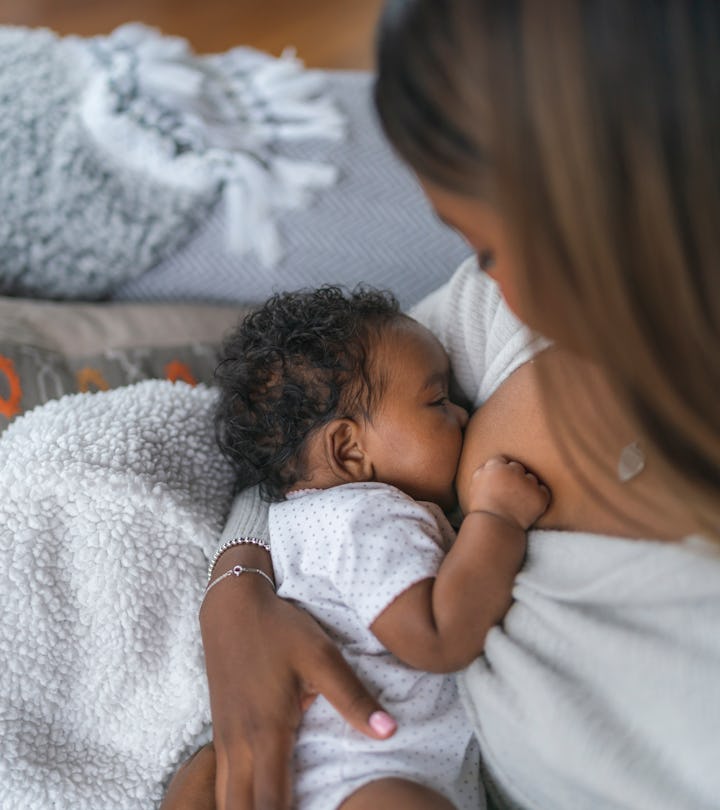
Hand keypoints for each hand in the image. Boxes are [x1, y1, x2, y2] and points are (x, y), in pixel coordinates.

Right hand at [199, 569, 395, 809]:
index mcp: (267, 733)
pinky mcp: (220, 730)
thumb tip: (389, 732)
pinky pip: (223, 781)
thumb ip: (353, 697)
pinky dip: (237, 799)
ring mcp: (224, 739)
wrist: (232, 605)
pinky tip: (257, 798)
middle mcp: (239, 745)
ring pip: (226, 800)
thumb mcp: (321, 656)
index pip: (271, 805)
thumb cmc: (279, 629)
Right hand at [462, 455, 550, 528]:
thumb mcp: (474, 486)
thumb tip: (492, 465)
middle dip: (514, 478)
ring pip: (531, 479)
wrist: (495, 529)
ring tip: (517, 503)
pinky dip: (538, 498)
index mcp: (495, 467)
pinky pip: (543, 491)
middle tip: (508, 494)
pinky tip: (528, 507)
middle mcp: (513, 471)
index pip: (501, 461)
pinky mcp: (540, 496)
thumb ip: (483, 471)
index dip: (499, 473)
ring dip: (527, 487)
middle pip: (517, 468)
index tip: (498, 484)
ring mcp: (528, 483)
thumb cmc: (482, 510)